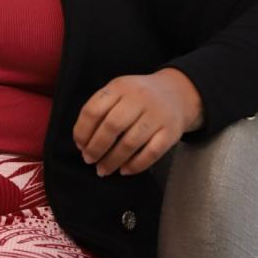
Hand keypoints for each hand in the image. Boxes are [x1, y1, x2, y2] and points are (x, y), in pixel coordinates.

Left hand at [72, 68, 203, 177]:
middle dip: (96, 148)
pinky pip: (151, 153)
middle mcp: (139, 98)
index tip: (80, 146)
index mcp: (120, 87)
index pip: (94, 110)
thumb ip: (101, 110)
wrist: (177, 93)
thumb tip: (83, 143)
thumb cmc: (139, 97)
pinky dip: (135, 165)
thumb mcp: (119, 92)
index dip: (83, 131)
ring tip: (103, 169)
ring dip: (112, 160)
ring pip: (130, 143)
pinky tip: (124, 170)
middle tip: (89, 160)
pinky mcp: (171, 132)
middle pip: (112, 126)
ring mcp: (157, 115)